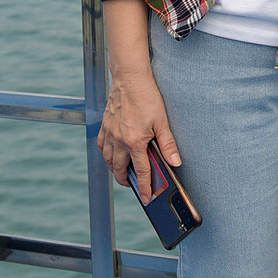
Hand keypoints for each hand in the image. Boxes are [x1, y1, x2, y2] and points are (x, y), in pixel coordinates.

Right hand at [96, 70, 180, 202]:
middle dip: (127, 181)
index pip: (141, 171)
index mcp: (134, 142)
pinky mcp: (104, 127)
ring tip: (125, 173)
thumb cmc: (147, 97)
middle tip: (135, 185)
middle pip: (120, 170)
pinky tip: (113, 156)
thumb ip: (168, 144)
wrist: (129, 79)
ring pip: (109, 161)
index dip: (144, 187)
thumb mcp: (162, 121)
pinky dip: (106, 156)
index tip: (146, 198)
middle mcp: (118, 141)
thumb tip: (175, 161)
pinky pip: (101, 148)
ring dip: (116, 170)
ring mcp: (109, 134)